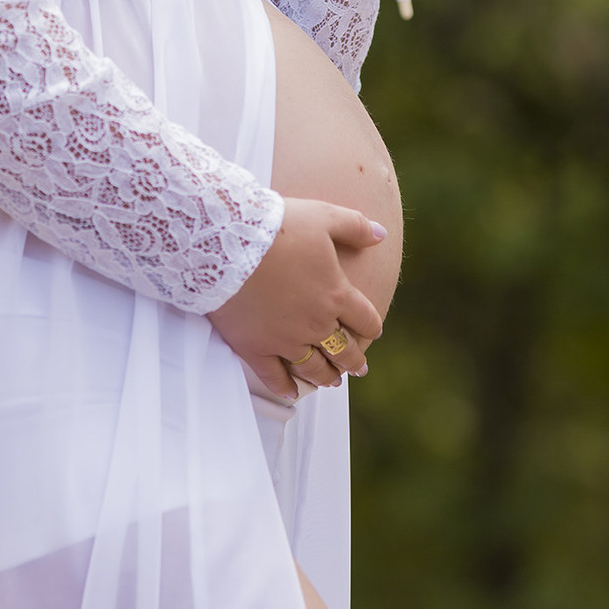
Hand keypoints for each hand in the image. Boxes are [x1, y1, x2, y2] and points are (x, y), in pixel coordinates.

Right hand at [207, 200, 386, 400]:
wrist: (227, 242)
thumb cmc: (277, 225)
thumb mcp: (323, 216)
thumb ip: (355, 226)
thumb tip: (381, 234)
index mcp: (336, 294)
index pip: (365, 319)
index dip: (372, 326)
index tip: (372, 331)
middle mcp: (315, 323)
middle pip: (343, 350)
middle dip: (353, 360)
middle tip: (358, 367)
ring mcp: (285, 339)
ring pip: (313, 367)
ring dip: (326, 376)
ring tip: (331, 381)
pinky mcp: (254, 347)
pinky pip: (273, 376)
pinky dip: (284, 386)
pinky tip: (292, 392)